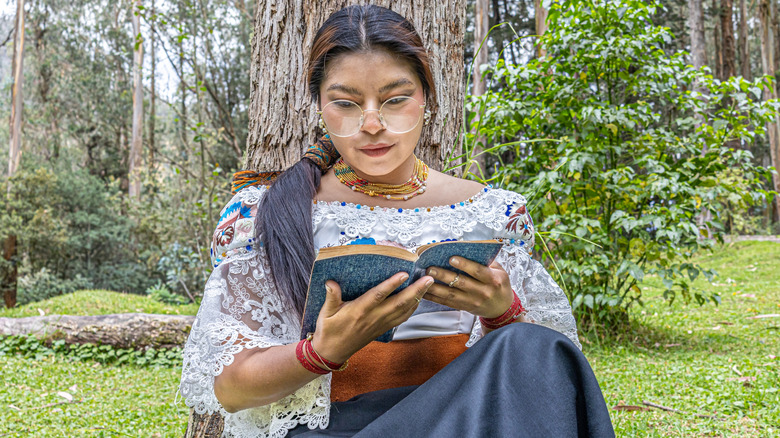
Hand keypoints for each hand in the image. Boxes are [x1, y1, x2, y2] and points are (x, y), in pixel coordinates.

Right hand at [311, 273, 433, 363]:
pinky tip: (418, 300)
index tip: (404, 274)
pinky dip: (412, 309)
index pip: (378, 296)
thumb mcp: (325, 313)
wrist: (332, 353)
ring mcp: (380, 324)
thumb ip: (331, 297)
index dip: (392, 284)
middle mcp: (373, 318)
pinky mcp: (383, 329)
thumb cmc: (328, 331)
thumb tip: (331, 282)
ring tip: (428, 286)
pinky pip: (401, 318)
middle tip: (428, 279)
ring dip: (418, 298)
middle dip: (416, 290)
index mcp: (359, 311)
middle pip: (399, 303)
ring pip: (404, 311)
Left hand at [424, 257, 514, 318]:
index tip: (451, 258)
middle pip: (461, 283)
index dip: (465, 265)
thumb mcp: (499, 271)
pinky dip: (435, 298)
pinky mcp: (464, 308)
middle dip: (444, 275)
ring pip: (452, 295)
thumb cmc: (499, 285)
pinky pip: (448, 303)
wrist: (502, 308)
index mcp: (493, 280)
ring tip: (424, 279)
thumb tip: (467, 249)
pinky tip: (425, 292)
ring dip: (436, 287)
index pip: (478, 271)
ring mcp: (473, 301)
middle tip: (430, 268)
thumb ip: (486, 261)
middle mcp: (483, 292)